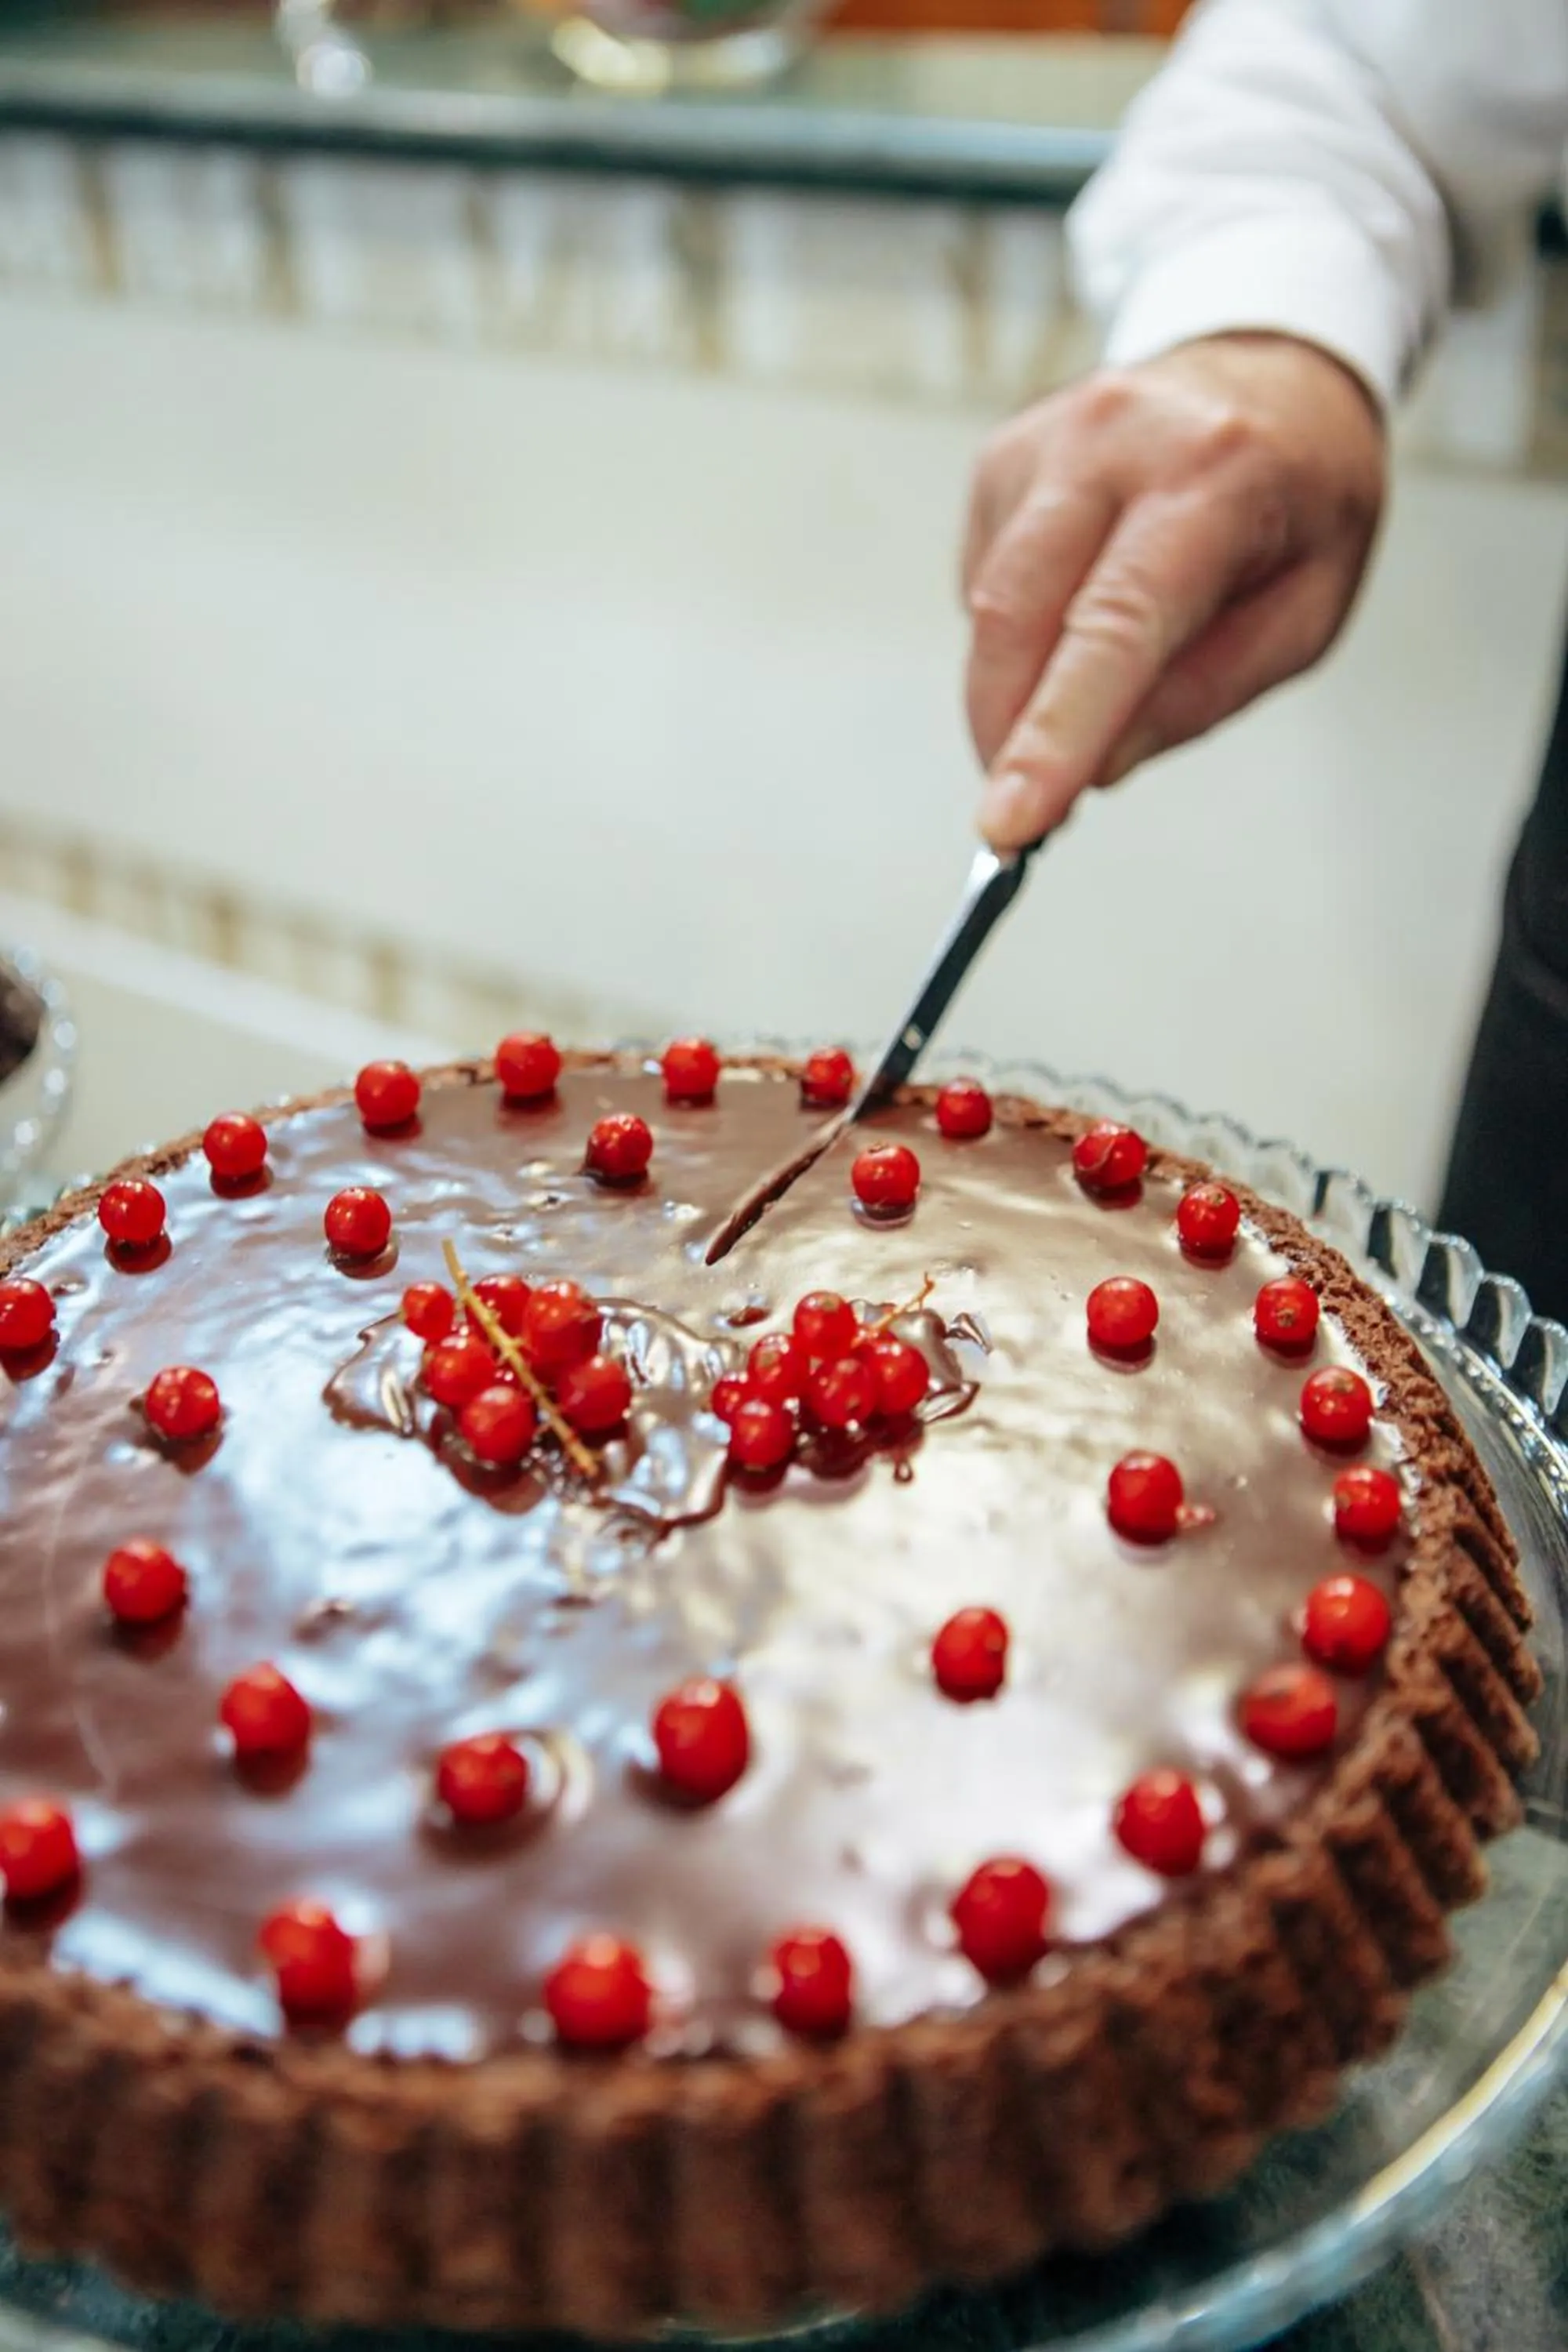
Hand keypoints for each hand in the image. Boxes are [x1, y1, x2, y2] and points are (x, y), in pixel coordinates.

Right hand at [962, 334, 1386, 849]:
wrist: (1271, 369)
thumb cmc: (1301, 497)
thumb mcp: (1308, 612)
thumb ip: (1205, 693)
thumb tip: (1095, 764)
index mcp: (1215, 475)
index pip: (1114, 625)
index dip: (1055, 733)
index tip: (1010, 823)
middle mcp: (1115, 438)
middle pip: (1018, 615)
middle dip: (1006, 735)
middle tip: (1025, 816)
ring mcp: (1045, 440)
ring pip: (987, 606)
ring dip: (1011, 694)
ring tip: (1077, 706)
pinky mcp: (1002, 458)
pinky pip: (984, 581)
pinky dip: (1018, 636)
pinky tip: (1075, 617)